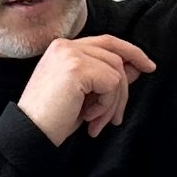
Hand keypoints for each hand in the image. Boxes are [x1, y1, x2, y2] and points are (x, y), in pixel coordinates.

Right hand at [17, 33, 156, 145]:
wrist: (30, 134)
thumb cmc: (51, 119)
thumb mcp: (85, 96)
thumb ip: (107, 76)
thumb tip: (135, 67)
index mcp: (63, 48)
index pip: (107, 42)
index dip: (130, 52)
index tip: (147, 67)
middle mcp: (65, 46)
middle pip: (115, 56)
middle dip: (123, 89)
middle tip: (116, 116)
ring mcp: (71, 54)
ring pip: (116, 71)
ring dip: (113, 102)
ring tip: (97, 122)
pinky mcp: (77, 67)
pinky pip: (112, 83)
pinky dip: (106, 105)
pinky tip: (88, 118)